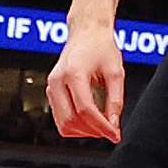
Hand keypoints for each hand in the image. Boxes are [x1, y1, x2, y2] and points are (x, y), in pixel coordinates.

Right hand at [48, 22, 129, 142]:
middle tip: (111, 131)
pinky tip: (92, 120)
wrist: (86, 32)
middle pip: (70, 121)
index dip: (101, 126)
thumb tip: (114, 125)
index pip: (85, 110)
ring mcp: (51, 87)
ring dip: (83, 131)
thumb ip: (115, 100)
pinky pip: (60, 118)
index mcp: (73, 74)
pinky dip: (76, 124)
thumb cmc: (102, 47)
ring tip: (103, 126)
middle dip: (92, 131)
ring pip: (62, 124)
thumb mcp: (115, 72)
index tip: (116, 135)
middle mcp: (57, 82)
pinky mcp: (51, 91)